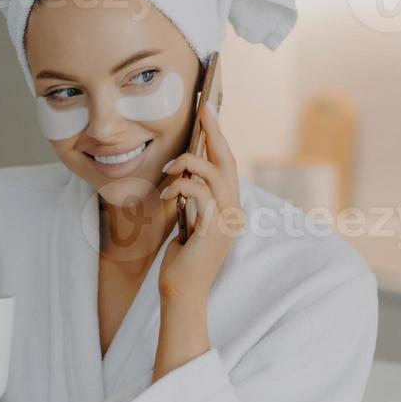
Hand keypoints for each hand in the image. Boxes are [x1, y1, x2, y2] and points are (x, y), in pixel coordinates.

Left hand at [157, 102, 243, 306]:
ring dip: (189, 164)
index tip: (209, 113)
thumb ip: (193, 200)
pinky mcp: (213, 229)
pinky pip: (200, 193)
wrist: (181, 293)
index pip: (228, 165)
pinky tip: (166, 195)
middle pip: (229, 162)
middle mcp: (234, 211)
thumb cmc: (181, 260)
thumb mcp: (189, 222)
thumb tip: (184, 173)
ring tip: (169, 168)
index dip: (219, 138)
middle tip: (203, 108)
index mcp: (230, 208)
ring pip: (215, 174)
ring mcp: (227, 221)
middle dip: (215, 132)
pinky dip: (181, 187)